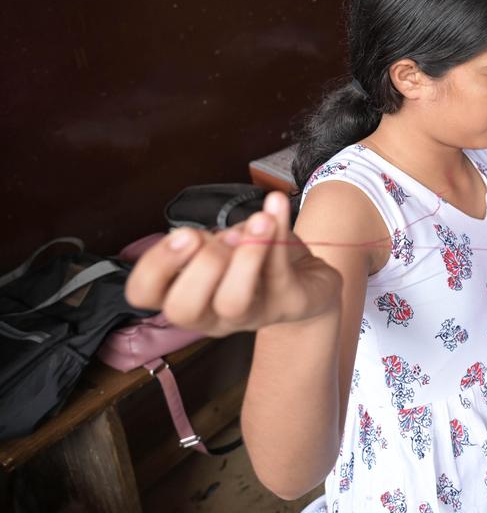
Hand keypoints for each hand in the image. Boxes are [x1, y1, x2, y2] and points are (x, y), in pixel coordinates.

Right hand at [125, 192, 342, 336]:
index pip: (143, 295)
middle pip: (183, 310)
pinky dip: (279, 229)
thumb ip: (209, 240)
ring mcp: (251, 315)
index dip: (153, 266)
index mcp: (187, 297)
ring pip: (233, 301)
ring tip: (258, 220)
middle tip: (215, 235)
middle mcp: (212, 316)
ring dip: (244, 255)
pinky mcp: (289, 303)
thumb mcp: (224, 246)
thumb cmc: (255, 264)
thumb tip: (203, 234)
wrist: (310, 282)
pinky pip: (279, 270)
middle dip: (196, 266)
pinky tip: (276, 204)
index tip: (183, 234)